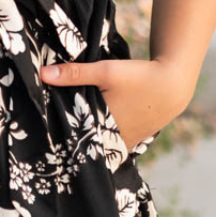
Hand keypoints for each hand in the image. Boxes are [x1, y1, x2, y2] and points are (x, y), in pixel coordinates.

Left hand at [40, 54, 195, 149]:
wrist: (172, 85)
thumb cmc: (139, 77)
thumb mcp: (105, 72)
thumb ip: (74, 74)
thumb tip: (43, 73)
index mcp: (103, 130)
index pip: (73, 139)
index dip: (59, 135)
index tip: (45, 132)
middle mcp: (114, 142)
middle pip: (85, 142)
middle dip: (71, 136)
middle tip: (52, 133)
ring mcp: (124, 144)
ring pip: (98, 143)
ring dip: (87, 137)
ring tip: (69, 130)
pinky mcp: (132, 141)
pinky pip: (111, 142)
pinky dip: (102, 135)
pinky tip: (92, 128)